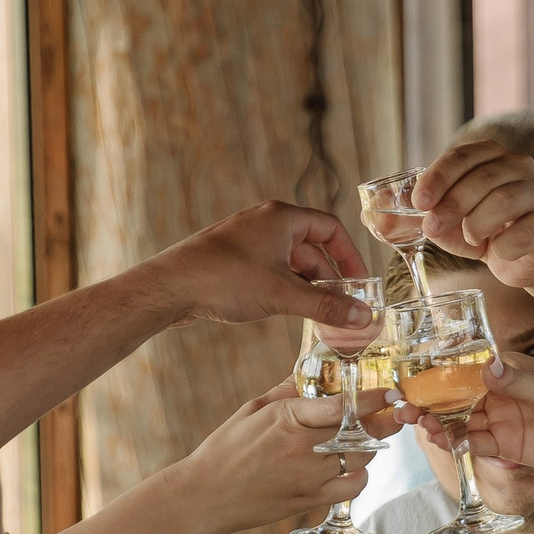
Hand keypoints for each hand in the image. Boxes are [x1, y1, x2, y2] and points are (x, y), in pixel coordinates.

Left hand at [151, 201, 378, 336]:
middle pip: (312, 247)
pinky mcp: (233, 258)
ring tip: (320, 314)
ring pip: (291, 262)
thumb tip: (363, 316)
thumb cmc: (224, 280)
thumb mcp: (283, 295)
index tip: (361, 283)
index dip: (350, 256)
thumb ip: (326, 306)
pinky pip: (271, 269)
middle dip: (329, 278)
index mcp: (282, 217)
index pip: (331, 229)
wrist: (170, 287)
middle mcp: (266, 222)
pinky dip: (286, 287)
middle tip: (344, 305)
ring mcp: (248, 239)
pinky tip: (289, 310)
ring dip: (308, 286)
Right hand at [183, 382, 377, 533]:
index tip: (390, 392)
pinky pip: (352, 487)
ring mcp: (310, 477)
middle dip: (383, 421)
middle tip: (395, 413)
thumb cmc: (226, 449)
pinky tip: (352, 466)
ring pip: (362, 459)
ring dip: (372, 446)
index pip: (343, 405)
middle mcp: (304, 448)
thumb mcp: (253, 409)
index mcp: (288, 419)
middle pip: (361, 433)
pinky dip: (360, 475)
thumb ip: (287, 391)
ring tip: (371, 436)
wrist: (207, 496)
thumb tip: (310, 370)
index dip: (373, 398)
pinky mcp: (311, 500)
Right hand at [401, 348, 533, 477]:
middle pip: (457, 397)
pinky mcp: (506, 445)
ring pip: (462, 421)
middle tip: (409, 409)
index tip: (418, 380)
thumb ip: (518, 382)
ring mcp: (501, 420)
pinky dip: (460, 443)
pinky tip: (447, 442)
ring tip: (423, 427)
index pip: (467, 369)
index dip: (440, 374)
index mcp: (509, 370)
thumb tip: (489, 368)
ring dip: (441, 424)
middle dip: (433, 402)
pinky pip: (477, 443)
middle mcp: (500, 393)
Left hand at [411, 141, 533, 287]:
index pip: (462, 156)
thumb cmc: (483, 233)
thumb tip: (371, 218)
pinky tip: (497, 252)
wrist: (526, 258)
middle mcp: (518, 165)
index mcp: (490, 155)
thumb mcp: (445, 225)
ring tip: (471, 239)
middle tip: (432, 228)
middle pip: (482, 178)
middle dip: (452, 204)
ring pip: (503, 201)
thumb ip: (411, 220)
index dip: (438, 177)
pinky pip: (522, 233)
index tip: (418, 202)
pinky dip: (502, 247)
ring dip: (477, 225)